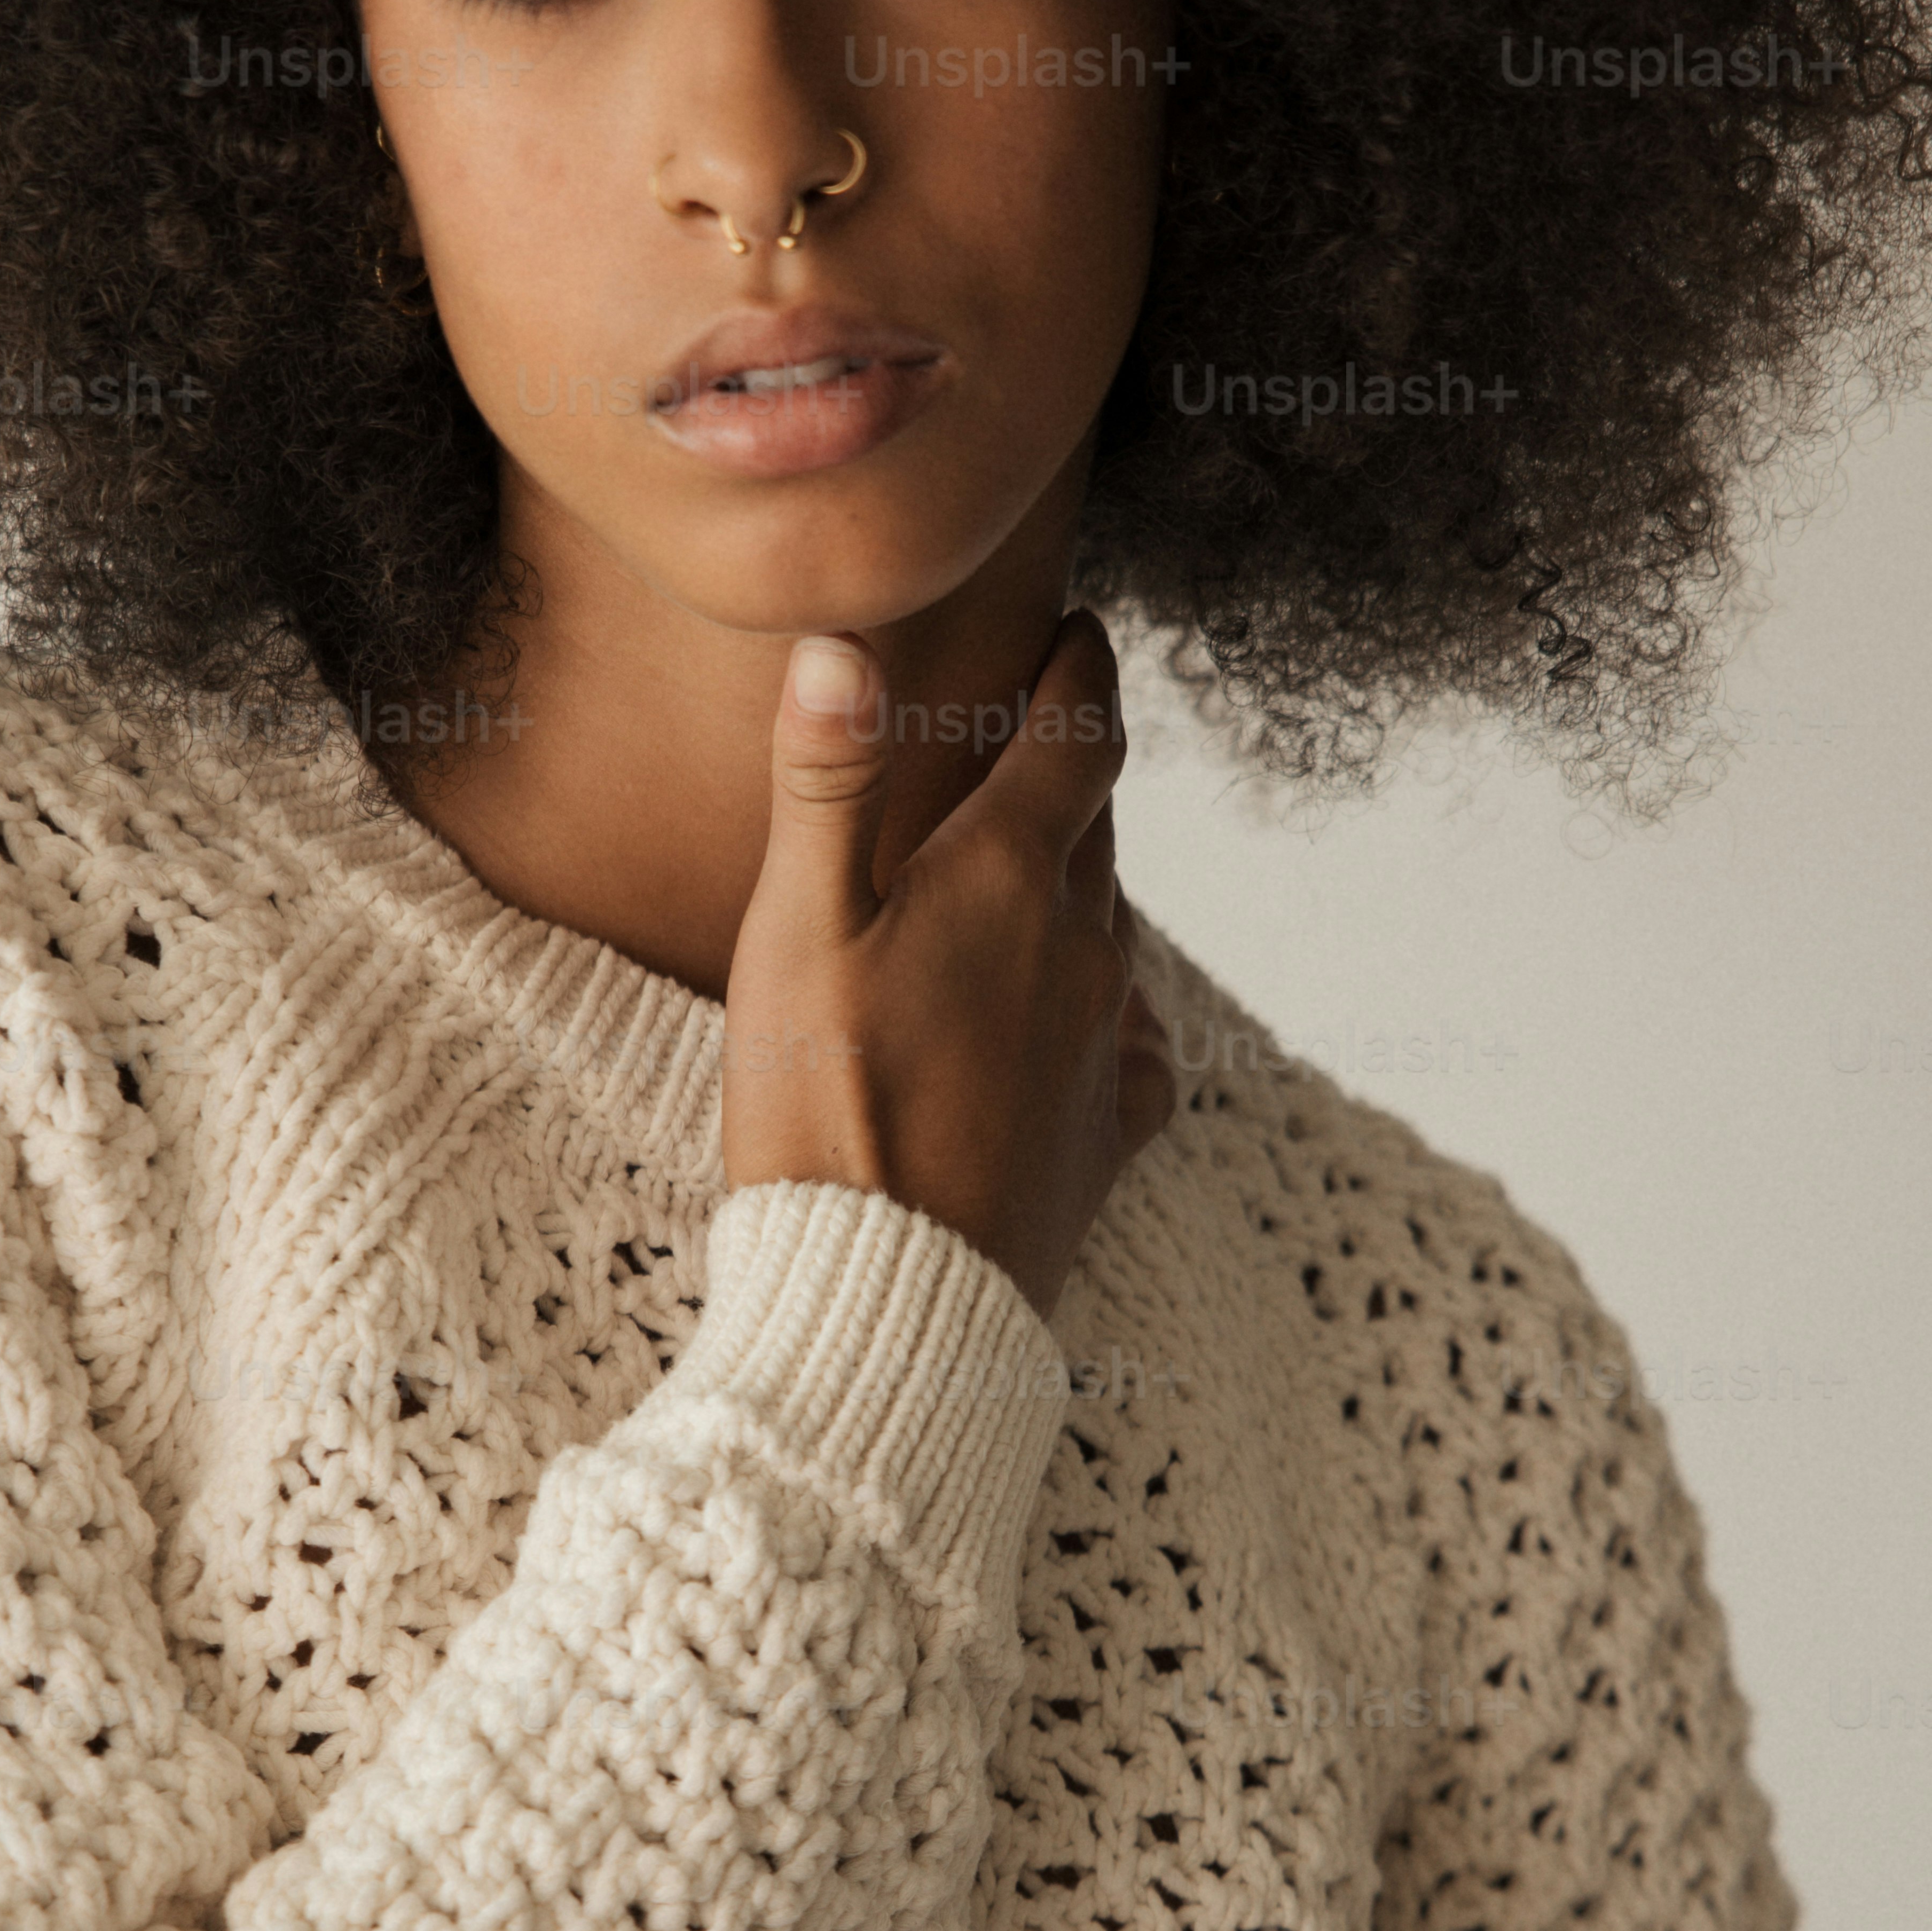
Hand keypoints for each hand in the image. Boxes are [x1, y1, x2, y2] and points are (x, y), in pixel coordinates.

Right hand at [721, 610, 1178, 1322]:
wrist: (889, 1297)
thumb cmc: (823, 1109)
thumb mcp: (796, 930)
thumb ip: (824, 783)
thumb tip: (841, 644)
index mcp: (1008, 878)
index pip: (1077, 738)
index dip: (1081, 673)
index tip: (1080, 633)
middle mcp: (1081, 947)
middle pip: (1094, 829)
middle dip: (1072, 772)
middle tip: (1046, 736)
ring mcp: (1103, 1043)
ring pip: (1109, 927)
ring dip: (1081, 885)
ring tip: (1040, 868)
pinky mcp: (1106, 1133)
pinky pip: (1134, 1045)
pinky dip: (1113, 1012)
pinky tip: (1092, 1021)